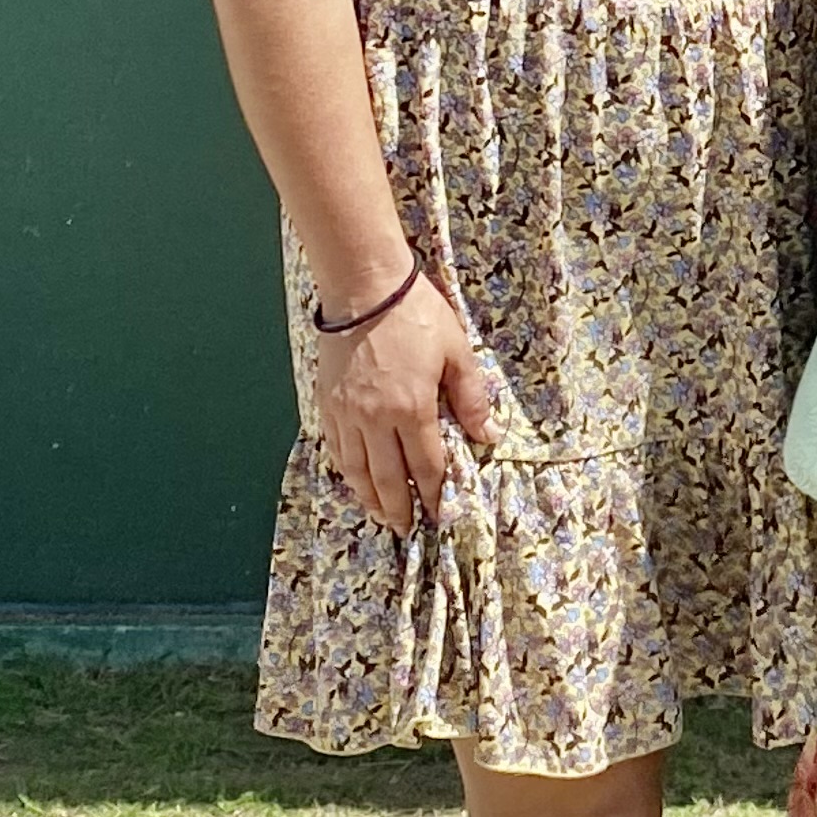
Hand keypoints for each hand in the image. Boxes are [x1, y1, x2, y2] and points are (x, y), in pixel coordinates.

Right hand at [315, 267, 495, 533]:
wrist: (364, 288)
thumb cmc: (416, 314)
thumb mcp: (457, 351)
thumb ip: (471, 398)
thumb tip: (488, 435)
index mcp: (411, 409)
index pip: (425, 466)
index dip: (433, 494)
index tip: (439, 513)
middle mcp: (375, 419)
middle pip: (387, 478)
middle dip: (399, 508)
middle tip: (407, 529)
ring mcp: (347, 413)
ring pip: (356, 470)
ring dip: (369, 497)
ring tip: (381, 514)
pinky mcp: (327, 403)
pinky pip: (336, 448)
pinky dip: (346, 470)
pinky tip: (354, 479)